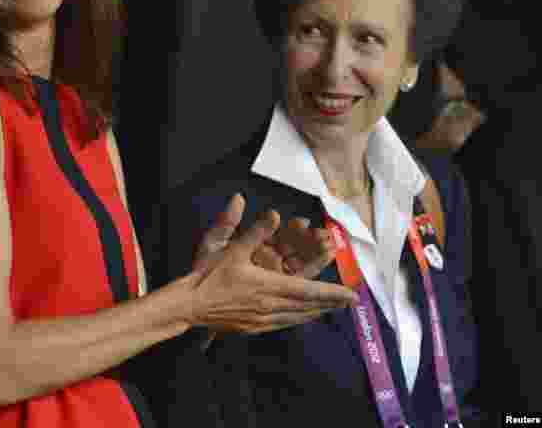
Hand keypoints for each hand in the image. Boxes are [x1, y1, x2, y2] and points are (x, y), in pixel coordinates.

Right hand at [187, 194, 355, 334]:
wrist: (189, 305)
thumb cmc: (209, 275)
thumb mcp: (231, 249)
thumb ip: (255, 232)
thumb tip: (274, 214)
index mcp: (267, 286)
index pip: (308, 290)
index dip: (332, 293)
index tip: (352, 295)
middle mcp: (269, 307)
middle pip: (308, 307)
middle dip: (330, 304)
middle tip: (350, 302)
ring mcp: (262, 320)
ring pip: (297, 318)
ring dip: (317, 312)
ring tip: (331, 309)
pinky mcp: (253, 328)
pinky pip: (284, 324)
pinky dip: (299, 319)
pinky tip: (301, 317)